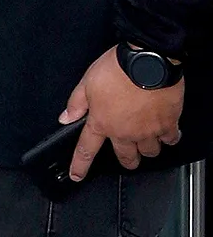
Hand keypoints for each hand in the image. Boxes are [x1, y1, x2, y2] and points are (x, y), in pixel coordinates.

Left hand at [60, 45, 183, 180]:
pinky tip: (168, 134)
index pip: (86, 150)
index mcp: (102, 123)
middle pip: (126, 157)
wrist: (149, 60)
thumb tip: (66, 117)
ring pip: (150, 151)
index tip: (77, 176)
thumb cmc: (118, 68)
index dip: (80, 165)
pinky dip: (170, 138)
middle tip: (129, 159)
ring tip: (149, 143)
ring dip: (148, 149)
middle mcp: (124, 132)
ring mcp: (148, 130)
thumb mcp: (87, 82)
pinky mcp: (168, 123)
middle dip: (127, 161)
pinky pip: (170, 139)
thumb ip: (76, 103)